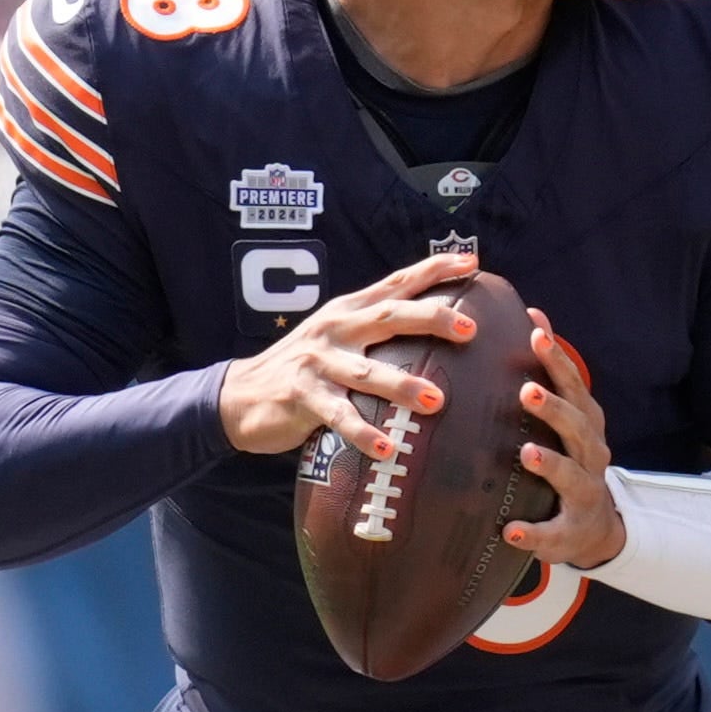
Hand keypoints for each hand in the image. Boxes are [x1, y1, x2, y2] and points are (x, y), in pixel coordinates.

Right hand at [216, 250, 481, 462]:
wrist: (238, 396)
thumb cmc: (303, 370)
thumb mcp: (336, 338)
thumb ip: (374, 330)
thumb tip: (432, 330)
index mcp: (348, 311)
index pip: (396, 283)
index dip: (434, 270)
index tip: (472, 262)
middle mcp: (336, 329)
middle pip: (389, 317)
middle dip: (431, 319)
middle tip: (469, 329)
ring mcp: (318, 362)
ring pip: (367, 372)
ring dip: (402, 386)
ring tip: (436, 401)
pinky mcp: (302, 396)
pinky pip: (338, 416)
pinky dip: (363, 433)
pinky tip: (386, 449)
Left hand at [502, 308, 622, 566]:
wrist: (598, 528)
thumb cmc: (572, 459)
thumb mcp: (569, 416)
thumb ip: (552, 373)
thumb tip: (533, 314)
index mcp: (587, 426)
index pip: (574, 387)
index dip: (558, 360)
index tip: (536, 335)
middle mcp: (591, 456)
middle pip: (578, 428)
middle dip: (554, 409)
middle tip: (526, 390)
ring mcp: (584, 495)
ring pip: (572, 477)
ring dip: (551, 464)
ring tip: (527, 453)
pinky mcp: (570, 533)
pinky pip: (552, 533)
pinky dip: (533, 533)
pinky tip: (510, 530)